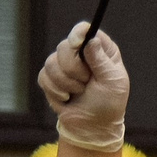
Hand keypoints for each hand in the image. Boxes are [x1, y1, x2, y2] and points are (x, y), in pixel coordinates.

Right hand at [38, 23, 128, 150]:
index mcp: (101, 51)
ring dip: (66, 83)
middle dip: (74, 69)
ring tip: (79, 92)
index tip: (77, 43)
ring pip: (52, 63)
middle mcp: (81, 54)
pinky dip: (56, 90)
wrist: (93, 126)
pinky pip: (44, 77)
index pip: (85, 30)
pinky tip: (67, 98)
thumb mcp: (113, 83)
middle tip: (86, 82)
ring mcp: (64, 64)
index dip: (78, 33)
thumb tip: (91, 40)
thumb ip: (101, 60)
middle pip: (65, 46)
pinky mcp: (50, 77)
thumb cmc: (108, 104)